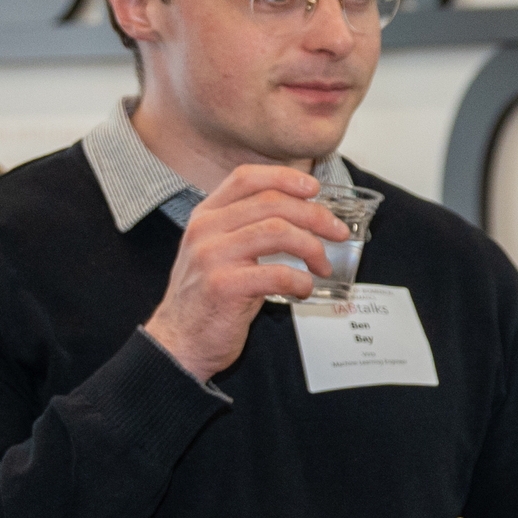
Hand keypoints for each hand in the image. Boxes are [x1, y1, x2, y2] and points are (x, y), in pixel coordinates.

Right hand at [141, 166, 345, 382]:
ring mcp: (212, 256)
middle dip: (315, 215)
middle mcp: (205, 229)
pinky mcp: (224, 286)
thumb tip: (302, 214)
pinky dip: (301, 281)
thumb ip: (246, 228)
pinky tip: (304, 290)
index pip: (246, 178)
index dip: (284, 177)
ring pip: (278, 231)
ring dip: (312, 247)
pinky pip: (278, 274)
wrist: (179, 341)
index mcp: (205, 216)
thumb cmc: (207, 298)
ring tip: (322, 266)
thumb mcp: (218, 251)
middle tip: (338, 232)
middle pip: (272, 203)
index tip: (314, 188)